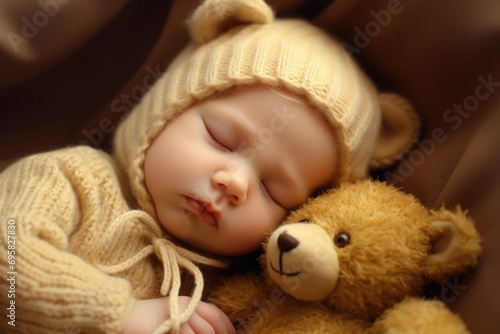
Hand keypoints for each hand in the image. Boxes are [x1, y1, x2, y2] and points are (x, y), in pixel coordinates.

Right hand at [121, 296, 235, 333]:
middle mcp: (188, 305)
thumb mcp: (176, 320)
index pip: (215, 313)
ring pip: (203, 332)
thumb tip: (210, 332)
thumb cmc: (150, 321)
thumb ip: (192, 325)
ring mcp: (180, 312)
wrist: (126, 316)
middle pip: (212, 325)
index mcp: (191, 302)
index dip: (227, 326)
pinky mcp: (172, 322)